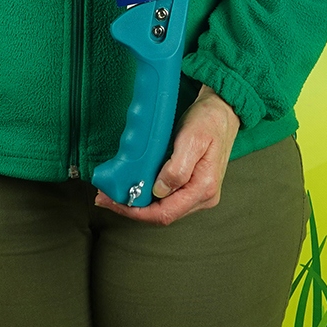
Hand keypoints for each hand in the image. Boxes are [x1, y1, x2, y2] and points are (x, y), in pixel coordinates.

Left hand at [94, 85, 240, 225]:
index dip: (135, 211)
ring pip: (163, 209)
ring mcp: (198, 194)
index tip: (112, 201)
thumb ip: (177, 168)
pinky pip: (166, 199)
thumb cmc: (209, 121)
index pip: (165, 213)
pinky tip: (132, 187)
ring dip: (137, 204)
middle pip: (162, 215)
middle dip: (131, 209)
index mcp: (204, 188)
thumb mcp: (192, 139)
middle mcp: (203, 197)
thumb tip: (159, 191)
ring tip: (113, 193)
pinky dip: (146, 196)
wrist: (222, 111)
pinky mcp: (192, 187)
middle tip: (104, 197)